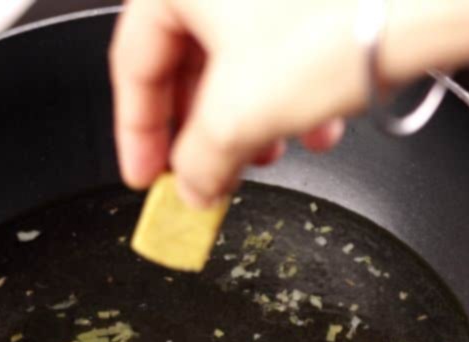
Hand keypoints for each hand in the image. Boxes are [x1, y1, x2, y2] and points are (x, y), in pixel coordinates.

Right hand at [110, 0, 370, 206]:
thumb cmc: (335, 28)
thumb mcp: (236, 120)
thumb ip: (197, 165)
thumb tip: (193, 186)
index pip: (134, 64)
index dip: (136, 135)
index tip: (148, 178)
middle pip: (189, 56)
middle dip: (203, 127)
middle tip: (209, 174)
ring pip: (242, 47)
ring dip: (252, 111)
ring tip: (275, 153)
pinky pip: (287, 32)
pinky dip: (293, 83)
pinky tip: (319, 121)